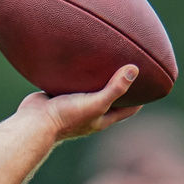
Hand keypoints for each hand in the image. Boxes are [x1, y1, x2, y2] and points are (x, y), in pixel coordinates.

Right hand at [17, 64, 142, 141]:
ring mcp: (74, 105)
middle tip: (127, 68)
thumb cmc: (67, 116)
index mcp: (102, 118)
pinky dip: (76, 75)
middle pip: (110, 99)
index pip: (128, 110)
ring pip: (89, 90)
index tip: (149, 86)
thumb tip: (134, 69)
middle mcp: (90, 113)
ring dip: (96, 80)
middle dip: (119, 87)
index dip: (140, 99)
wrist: (34, 122)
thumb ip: (115, 88)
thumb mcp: (96, 102)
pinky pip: (70, 84)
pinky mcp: (58, 97)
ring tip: (104, 60)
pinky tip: (77, 60)